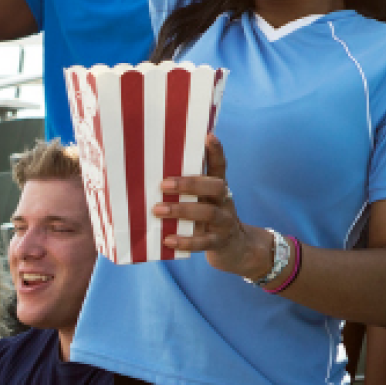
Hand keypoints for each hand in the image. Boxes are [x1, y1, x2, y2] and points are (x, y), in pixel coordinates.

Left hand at [153, 134, 272, 279]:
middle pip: (216, 186)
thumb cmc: (208, 220)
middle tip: (164, 185)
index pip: (220, 166)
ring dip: (182, 210)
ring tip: (157, 210)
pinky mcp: (219, 242)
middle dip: (191, 184)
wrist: (236, 248)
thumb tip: (149, 178)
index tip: (208, 136)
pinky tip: (168, 239)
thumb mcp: (204, 202)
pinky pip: (204, 242)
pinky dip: (186, 241)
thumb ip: (187, 192)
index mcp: (219, 189)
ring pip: (209, 213)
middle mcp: (224, 202)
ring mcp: (224, 222)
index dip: (216, 151)